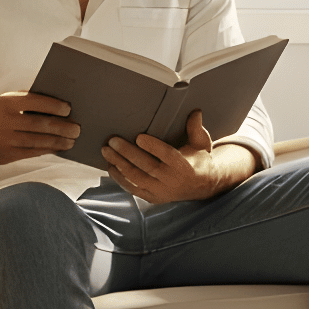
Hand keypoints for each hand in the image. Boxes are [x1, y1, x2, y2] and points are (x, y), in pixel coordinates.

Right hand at [0, 92, 80, 164]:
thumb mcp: (8, 101)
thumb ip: (29, 101)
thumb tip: (58, 106)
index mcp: (7, 103)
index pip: (34, 102)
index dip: (53, 106)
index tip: (68, 109)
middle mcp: (5, 121)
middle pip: (39, 124)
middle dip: (61, 127)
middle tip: (77, 129)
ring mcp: (5, 140)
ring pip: (38, 141)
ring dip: (58, 141)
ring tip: (72, 140)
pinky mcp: (6, 155)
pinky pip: (32, 153)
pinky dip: (47, 150)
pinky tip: (58, 148)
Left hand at [103, 111, 255, 204]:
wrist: (202, 187)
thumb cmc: (199, 160)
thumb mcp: (201, 143)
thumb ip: (195, 127)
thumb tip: (196, 111)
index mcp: (184, 166)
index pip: (167, 156)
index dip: (153, 147)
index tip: (139, 136)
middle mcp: (171, 180)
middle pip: (146, 166)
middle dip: (127, 153)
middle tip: (112, 141)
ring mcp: (160, 191)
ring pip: (136, 178)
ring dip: (119, 164)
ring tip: (106, 151)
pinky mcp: (152, 197)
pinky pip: (133, 189)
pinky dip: (120, 178)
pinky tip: (111, 166)